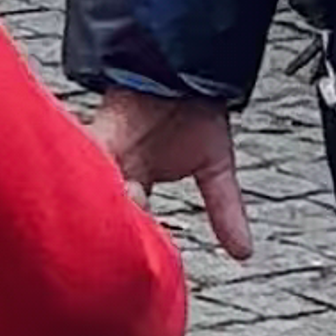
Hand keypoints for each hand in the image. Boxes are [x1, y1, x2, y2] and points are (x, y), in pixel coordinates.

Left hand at [93, 87, 254, 261]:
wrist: (189, 61)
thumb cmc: (194, 108)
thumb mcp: (215, 166)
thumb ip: (226, 209)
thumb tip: (245, 254)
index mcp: (136, 177)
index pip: (130, 220)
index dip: (134, 244)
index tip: (140, 274)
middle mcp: (116, 165)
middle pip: (102, 207)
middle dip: (105, 230)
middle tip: (109, 261)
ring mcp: (105, 146)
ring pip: (91, 186)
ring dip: (99, 206)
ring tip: (107, 231)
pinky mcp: (103, 127)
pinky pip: (89, 154)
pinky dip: (90, 172)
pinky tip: (96, 193)